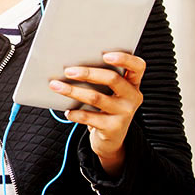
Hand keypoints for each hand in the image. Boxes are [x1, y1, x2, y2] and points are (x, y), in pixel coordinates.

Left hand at [49, 51, 146, 176]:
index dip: (124, 59)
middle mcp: (132, 97)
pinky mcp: (113, 128)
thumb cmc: (107, 109)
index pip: (137, 66)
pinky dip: (75, 113)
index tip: (105, 55)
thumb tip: (73, 65)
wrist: (112, 138)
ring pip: (96, 98)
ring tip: (56, 86)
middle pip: (112, 79)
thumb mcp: (111, 93)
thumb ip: (102, 79)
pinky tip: (67, 111)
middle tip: (68, 71)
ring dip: (73, 91)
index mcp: (133, 84)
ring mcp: (124, 113)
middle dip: (87, 73)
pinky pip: (89, 118)